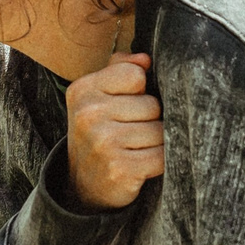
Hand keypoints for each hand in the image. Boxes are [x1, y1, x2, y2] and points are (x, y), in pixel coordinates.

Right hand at [65, 53, 163, 209]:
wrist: (83, 186)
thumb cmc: (99, 133)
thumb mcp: (99, 97)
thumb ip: (120, 69)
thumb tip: (145, 59)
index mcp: (82, 90)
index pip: (135, 75)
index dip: (139, 92)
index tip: (123, 107)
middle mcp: (89, 114)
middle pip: (152, 105)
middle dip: (149, 120)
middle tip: (127, 134)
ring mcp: (103, 142)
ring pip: (160, 131)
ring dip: (155, 143)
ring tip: (133, 150)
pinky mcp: (120, 169)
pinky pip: (161, 156)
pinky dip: (158, 163)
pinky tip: (140, 166)